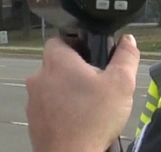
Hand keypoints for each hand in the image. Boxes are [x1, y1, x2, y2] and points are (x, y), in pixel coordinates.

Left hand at [25, 35, 139, 151]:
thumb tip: (128, 39)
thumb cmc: (95, 117)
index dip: (77, 44)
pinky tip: (77, 120)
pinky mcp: (32, 121)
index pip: (60, 40)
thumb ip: (126, 57)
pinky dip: (59, 109)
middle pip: (56, 64)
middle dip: (74, 70)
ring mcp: (32, 101)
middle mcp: (38, 77)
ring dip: (66, 90)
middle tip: (96, 82)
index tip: (93, 57)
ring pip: (51, 86)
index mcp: (57, 62)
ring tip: (88, 104)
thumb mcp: (121, 84)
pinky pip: (47, 107)